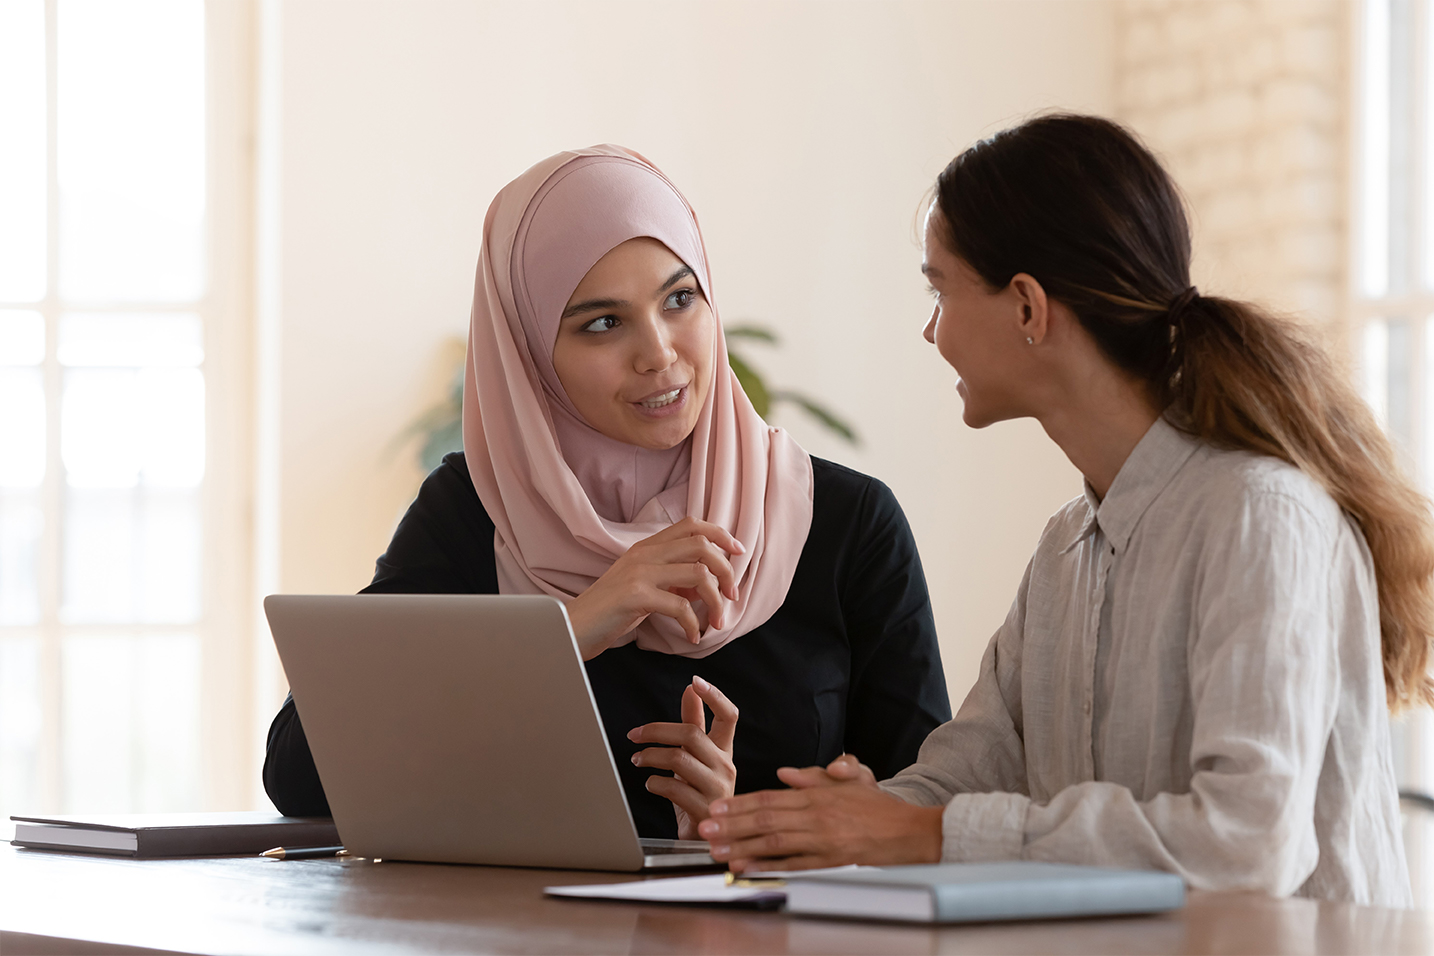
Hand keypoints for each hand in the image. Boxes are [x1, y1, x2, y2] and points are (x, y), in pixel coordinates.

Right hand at [567, 517, 744, 660]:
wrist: (570, 628)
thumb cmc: (609, 612)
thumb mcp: (643, 587)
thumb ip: (672, 580)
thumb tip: (706, 584)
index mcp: (646, 547)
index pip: (691, 524)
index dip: (720, 533)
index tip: (738, 552)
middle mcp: (644, 553)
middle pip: (701, 544)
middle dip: (726, 570)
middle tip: (732, 596)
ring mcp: (639, 572)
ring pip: (698, 573)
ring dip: (716, 600)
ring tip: (717, 621)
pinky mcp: (635, 596)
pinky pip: (681, 606)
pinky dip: (695, 624)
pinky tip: (693, 636)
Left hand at [628, 676, 737, 840]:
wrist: (705, 838)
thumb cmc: (698, 793)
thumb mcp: (696, 757)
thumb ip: (694, 724)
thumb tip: (690, 690)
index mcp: (724, 750)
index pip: (729, 716)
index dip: (715, 696)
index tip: (695, 681)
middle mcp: (725, 766)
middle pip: (692, 734)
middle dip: (657, 730)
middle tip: (634, 734)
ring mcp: (717, 788)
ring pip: (679, 759)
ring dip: (650, 756)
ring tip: (637, 760)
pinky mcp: (704, 809)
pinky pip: (674, 788)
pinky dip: (655, 783)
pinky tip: (650, 783)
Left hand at [696, 756, 942, 871]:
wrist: (910, 831)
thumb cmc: (877, 807)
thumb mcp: (848, 780)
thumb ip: (813, 777)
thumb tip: (784, 773)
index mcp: (817, 794)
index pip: (770, 797)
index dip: (740, 802)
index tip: (717, 806)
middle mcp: (816, 815)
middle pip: (765, 817)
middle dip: (731, 823)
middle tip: (705, 827)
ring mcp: (823, 840)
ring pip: (774, 841)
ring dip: (742, 845)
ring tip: (717, 849)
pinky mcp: (830, 861)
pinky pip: (794, 864)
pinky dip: (769, 866)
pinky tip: (748, 867)